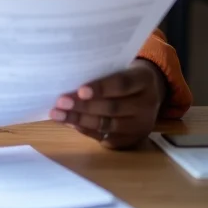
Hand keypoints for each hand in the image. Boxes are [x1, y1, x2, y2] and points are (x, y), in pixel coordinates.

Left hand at [50, 60, 167, 148]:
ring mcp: (140, 126)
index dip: (101, 88)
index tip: (80, 90)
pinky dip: (85, 130)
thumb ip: (102, 71)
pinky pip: (105, 137)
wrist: (149, 93)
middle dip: (84, 106)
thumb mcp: (120, 66)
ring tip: (58, 115)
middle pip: (113, 108)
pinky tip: (69, 123)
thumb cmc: (125, 74)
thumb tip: (69, 77)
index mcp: (144, 81)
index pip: (122, 84)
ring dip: (79, 120)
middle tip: (61, 102)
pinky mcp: (131, 141)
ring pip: (107, 125)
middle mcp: (146, 106)